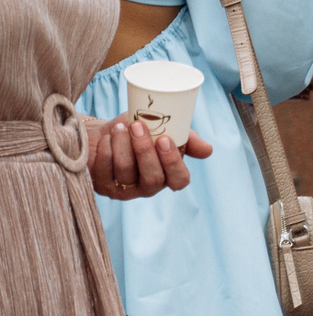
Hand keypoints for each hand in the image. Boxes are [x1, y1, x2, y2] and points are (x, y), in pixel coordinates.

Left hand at [87, 118, 210, 200]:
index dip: (173, 163)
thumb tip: (208, 150)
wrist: (106, 133)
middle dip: (144, 150)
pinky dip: (106, 149)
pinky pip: (104, 168)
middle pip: (152, 178)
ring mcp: (123, 189)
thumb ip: (186, 139)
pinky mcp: (101, 186)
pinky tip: (107, 137)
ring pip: (125, 170)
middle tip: (138, 126)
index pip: (179, 180)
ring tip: (120, 127)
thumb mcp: (164, 130)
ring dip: (122, 144)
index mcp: (168, 175)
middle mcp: (147, 187)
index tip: (164, 139)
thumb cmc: (138, 131)